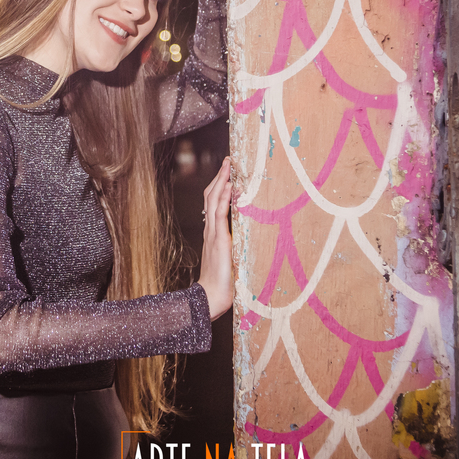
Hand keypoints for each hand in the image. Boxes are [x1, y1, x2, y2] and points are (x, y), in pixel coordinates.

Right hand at [198, 156, 233, 320]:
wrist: (212, 297)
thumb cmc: (223, 283)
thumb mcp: (231, 260)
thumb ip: (235, 248)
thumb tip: (247, 243)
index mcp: (213, 234)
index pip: (214, 204)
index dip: (219, 188)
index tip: (227, 174)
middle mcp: (211, 230)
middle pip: (211, 196)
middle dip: (220, 177)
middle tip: (228, 161)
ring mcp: (213, 233)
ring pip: (213, 200)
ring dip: (221, 180)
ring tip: (228, 165)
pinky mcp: (219, 239)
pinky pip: (219, 214)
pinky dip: (222, 198)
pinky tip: (227, 185)